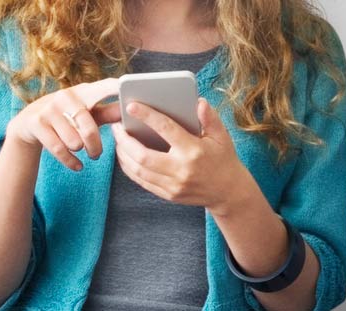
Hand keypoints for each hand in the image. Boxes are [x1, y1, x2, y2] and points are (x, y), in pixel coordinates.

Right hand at [5, 78, 122, 170]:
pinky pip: (59, 149)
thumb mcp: (88, 112)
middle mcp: (65, 96)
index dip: (118, 89)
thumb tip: (129, 113)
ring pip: (74, 141)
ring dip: (81, 151)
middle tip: (97, 154)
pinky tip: (78, 165)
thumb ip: (109, 113)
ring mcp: (49, 108)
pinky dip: (71, 161)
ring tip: (83, 153)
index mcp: (84, 91)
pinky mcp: (36, 122)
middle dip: (95, 146)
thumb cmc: (68, 116)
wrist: (29, 122)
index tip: (132, 92)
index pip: (105, 87)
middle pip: (89, 127)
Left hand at [113, 100, 262, 210]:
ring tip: (118, 140)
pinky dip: (129, 168)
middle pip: (143, 155)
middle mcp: (182, 170)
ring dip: (123, 154)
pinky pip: (142, 181)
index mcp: (194, 151)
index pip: (166, 129)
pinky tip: (125, 156)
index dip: (147, 116)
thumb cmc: (224, 159)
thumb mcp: (222, 137)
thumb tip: (199, 102)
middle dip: (125, 140)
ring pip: (138, 170)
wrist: (228, 192)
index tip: (131, 106)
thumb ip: (210, 118)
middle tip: (116, 127)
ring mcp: (174, 185)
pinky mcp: (169, 195)